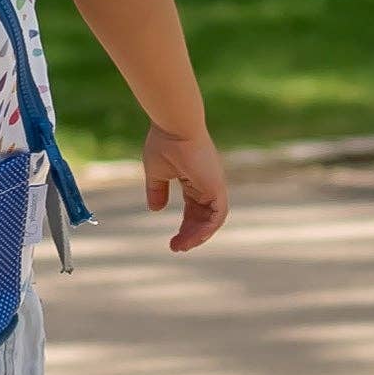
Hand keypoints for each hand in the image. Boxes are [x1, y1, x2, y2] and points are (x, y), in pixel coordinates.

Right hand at [143, 124, 229, 251]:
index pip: (194, 208)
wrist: (174, 126)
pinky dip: (208, 229)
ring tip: (181, 247)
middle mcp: (208, 184)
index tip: (173, 241)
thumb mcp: (157, 172)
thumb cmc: (164, 142)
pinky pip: (218, 215)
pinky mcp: (217, 187)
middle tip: (176, 248)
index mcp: (195, 179)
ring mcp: (215, 185)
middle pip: (204, 217)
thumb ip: (157, 191)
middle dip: (191, 234)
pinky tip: (194, 239)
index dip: (186, 226)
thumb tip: (155, 210)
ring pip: (212, 220)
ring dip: (198, 236)